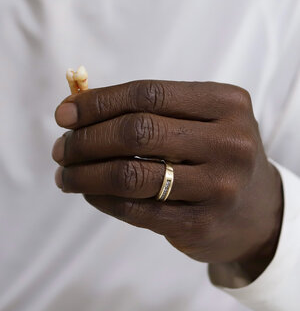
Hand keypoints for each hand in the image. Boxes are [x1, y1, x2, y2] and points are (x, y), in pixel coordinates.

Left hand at [52, 80, 282, 282]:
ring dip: (84, 174)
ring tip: (64, 175)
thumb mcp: (196, 119)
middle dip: (85, 140)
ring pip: (130, 175)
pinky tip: (88, 193)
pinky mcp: (201, 224)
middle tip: (61, 149)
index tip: (63, 114)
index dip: (97, 103)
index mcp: (225, 103)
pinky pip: (134, 209)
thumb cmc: (211, 154)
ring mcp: (219, 187)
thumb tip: (72, 110)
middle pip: (136, 132)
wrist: (256, 211)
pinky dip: (100, 199)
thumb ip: (143, 110)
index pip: (147, 94)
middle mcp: (228, 142)